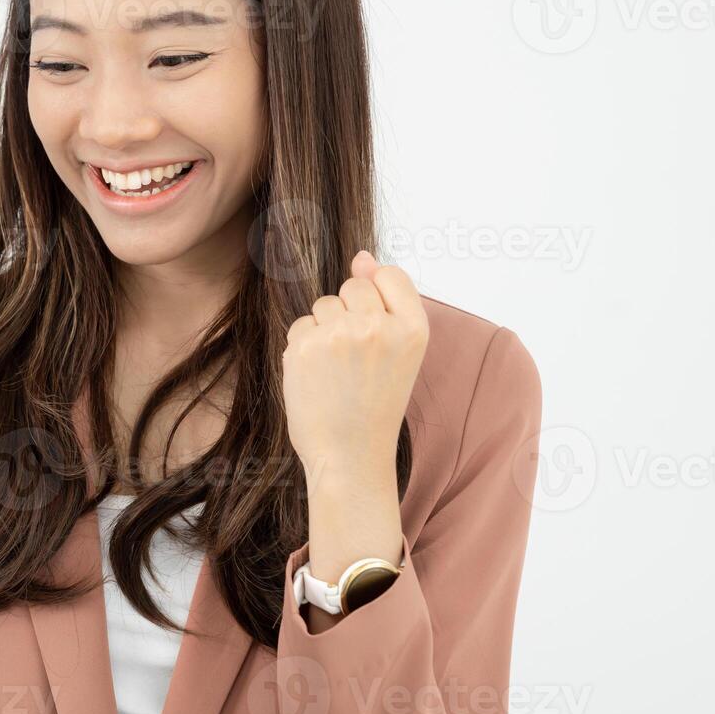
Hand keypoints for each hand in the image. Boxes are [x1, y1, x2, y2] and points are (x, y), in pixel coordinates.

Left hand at [281, 250, 428, 482]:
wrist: (350, 456)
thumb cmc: (375, 405)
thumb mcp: (398, 351)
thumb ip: (385, 301)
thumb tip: (361, 257)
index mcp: (413, 329)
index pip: (390, 275)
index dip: (378, 297)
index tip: (376, 329)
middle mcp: (378, 327)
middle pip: (353, 287)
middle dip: (349, 313)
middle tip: (356, 359)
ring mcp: (339, 335)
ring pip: (323, 305)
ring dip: (324, 330)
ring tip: (337, 370)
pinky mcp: (305, 347)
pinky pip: (300, 326)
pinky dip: (304, 347)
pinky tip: (317, 376)